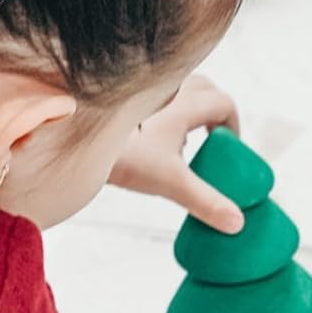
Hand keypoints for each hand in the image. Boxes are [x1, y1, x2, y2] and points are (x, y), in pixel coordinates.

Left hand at [107, 75, 243, 232]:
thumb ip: (205, 201)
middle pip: (206, 89)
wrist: (74, 141)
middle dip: (215, 112)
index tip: (229, 150)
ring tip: (184, 141)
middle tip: (213, 140)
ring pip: (180, 89)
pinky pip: (156, 96)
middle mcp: (168, 89)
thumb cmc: (124, 156)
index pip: (224, 104)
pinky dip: (165, 111)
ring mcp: (145, 90)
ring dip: (191, 108)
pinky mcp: (125, 97)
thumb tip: (237, 223)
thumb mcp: (170, 182)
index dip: (233, 127)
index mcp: (184, 104)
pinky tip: (153, 139)